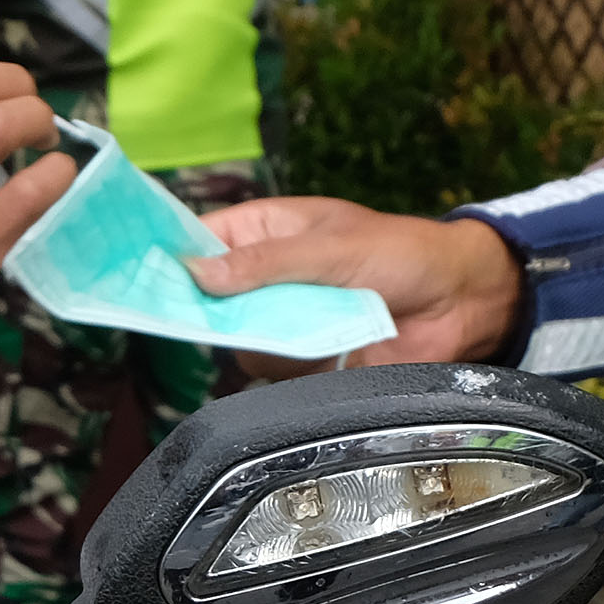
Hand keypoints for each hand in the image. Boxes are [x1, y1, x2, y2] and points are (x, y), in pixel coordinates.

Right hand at [186, 198, 522, 366]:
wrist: (460, 304)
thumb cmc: (403, 253)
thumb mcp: (331, 247)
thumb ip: (265, 263)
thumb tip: (199, 273)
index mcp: (266, 230)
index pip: (199, 240)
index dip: (170, 257)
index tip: (143, 276)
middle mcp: (266, 277)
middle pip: (209, 300)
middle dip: (219, 311)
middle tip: (236, 313)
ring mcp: (285, 319)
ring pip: (239, 342)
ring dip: (273, 339)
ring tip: (322, 323)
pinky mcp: (306, 360)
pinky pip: (275, 372)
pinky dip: (298, 367)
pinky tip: (333, 351)